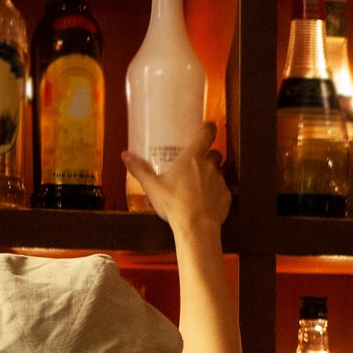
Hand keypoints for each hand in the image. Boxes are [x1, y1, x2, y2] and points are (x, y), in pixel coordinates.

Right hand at [124, 122, 230, 237]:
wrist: (196, 227)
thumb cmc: (174, 204)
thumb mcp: (152, 186)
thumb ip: (139, 169)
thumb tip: (125, 155)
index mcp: (192, 158)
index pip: (206, 135)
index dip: (208, 128)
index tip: (208, 126)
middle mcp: (209, 165)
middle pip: (214, 153)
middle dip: (208, 155)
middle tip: (196, 162)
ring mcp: (220, 180)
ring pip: (219, 171)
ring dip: (212, 174)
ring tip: (199, 183)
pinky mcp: (227, 195)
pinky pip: (223, 189)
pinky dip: (216, 192)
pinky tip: (206, 200)